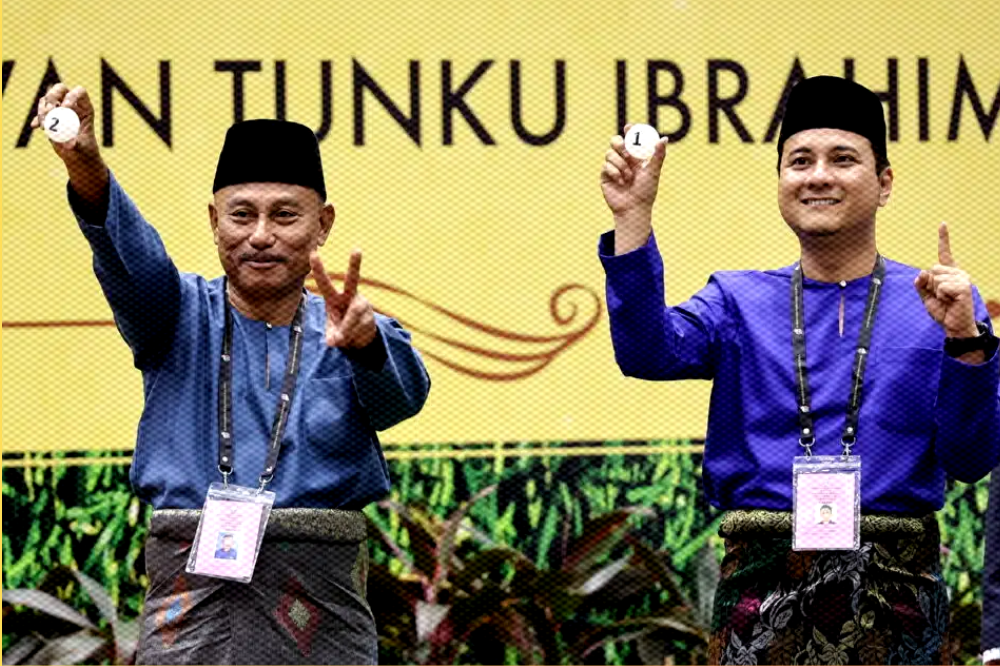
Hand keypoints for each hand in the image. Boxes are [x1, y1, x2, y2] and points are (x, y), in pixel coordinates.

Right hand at [32, 83, 107, 203]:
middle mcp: (72, 106)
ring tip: (46, 126)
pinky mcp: (50, 117)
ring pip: (47, 100)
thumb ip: (73, 143)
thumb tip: (67, 143)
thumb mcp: (81, 148)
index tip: (66, 108)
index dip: (71, 96)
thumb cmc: (85, 151)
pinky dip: (38, 119)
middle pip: (59, 89)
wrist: (77, 158)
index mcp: (85, 109)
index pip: (79, 92)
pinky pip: (40, 112)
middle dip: (52, 97)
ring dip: (43, 111)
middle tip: (50, 111)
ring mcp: (60, 110)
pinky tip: (36, 127)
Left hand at [310, 250, 377, 348]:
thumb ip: (332, 335)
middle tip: (357, 249)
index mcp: (335, 298)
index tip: (313, 253)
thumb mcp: (333, 331)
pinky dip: (353, 337)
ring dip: (346, 329)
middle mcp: (351, 297)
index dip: (319, 269)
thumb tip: (335, 341)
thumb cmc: (342, 329)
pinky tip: (353, 339)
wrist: (362, 337)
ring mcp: (362, 306)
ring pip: (353, 316)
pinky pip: (359, 328)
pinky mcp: (371, 317)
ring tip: (342, 339)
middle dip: (354, 265)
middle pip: (353, 280)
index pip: (325, 284)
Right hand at [600, 124, 667, 253]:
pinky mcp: (605, 175)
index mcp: (635, 157)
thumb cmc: (646, 191)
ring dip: (620, 164)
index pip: (630, 139)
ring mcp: (613, 167)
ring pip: (609, 153)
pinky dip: (615, 172)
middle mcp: (623, 160)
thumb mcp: (653, 172)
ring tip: (628, 176)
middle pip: (615, 142)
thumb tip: (664, 139)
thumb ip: (658, 155)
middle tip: (627, 154)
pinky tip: (621, 182)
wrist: (633, 208)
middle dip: (620, 145)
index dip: (629, 131)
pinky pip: (606, 166)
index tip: (629, 127)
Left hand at [914, 222, 978, 338]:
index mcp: (949, 273)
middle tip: (941, 297)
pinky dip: (941, 296)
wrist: (954, 325)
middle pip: (931, 269)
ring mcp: (962, 278)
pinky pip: (941, 286)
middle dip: (930, 285)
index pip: (944, 253)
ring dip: (936, 292)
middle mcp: (958, 272)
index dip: (943, 238)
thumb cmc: (942, 311)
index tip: (942, 223)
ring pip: (935, 278)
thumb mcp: (926, 296)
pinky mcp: (964, 286)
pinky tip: (951, 301)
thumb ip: (921, 284)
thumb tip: (922, 272)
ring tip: (947, 300)